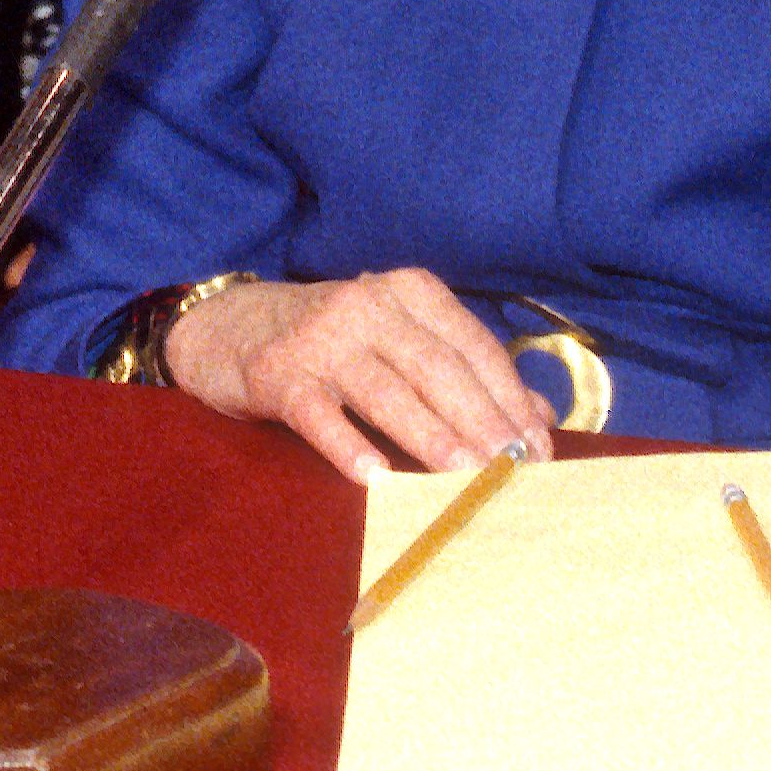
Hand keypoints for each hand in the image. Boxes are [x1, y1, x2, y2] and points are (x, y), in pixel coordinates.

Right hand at [163, 269, 553, 480]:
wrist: (229, 326)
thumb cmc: (333, 341)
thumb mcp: (400, 340)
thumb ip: (467, 371)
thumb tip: (540, 417)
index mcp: (409, 293)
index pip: (473, 347)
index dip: (510, 398)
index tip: (538, 449)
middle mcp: (369, 306)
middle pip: (438, 368)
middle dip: (481, 421)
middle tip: (512, 469)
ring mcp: (322, 340)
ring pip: (388, 391)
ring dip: (431, 436)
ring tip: (465, 476)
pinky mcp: (280, 374)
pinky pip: (319, 413)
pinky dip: (347, 443)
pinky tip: (374, 477)